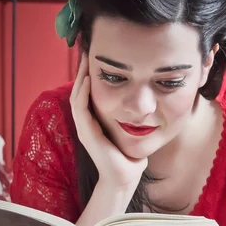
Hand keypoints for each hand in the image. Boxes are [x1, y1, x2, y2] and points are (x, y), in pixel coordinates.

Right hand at [70, 54, 147, 188]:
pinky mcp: (86, 133)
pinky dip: (82, 92)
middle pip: (79, 89)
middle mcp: (87, 122)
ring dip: (80, 76)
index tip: (98, 54)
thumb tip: (149, 101)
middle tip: (88, 49)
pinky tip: (87, 79)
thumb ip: (134, 115)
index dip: (90, 73)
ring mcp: (84, 127)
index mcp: (95, 120)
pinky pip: (80, 108)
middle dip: (83, 69)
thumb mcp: (132, 128)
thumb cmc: (131, 155)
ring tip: (85, 58)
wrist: (126, 177)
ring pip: (77, 96)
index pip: (88, 91)